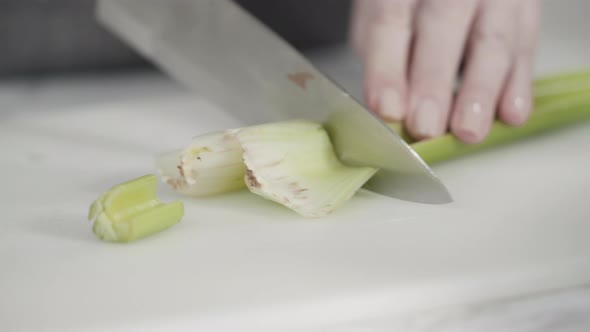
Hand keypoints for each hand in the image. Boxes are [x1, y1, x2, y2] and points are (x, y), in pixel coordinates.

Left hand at [350, 0, 538, 142]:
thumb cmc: (406, 10)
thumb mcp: (380, 21)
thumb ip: (381, 59)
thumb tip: (388, 111)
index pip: (390, 21)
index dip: (388, 68)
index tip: (389, 109)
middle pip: (443, 24)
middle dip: (433, 80)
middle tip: (426, 126)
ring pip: (491, 40)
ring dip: (480, 90)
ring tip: (468, 130)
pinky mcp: (525, 11)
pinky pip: (526, 46)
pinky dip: (520, 84)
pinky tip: (512, 115)